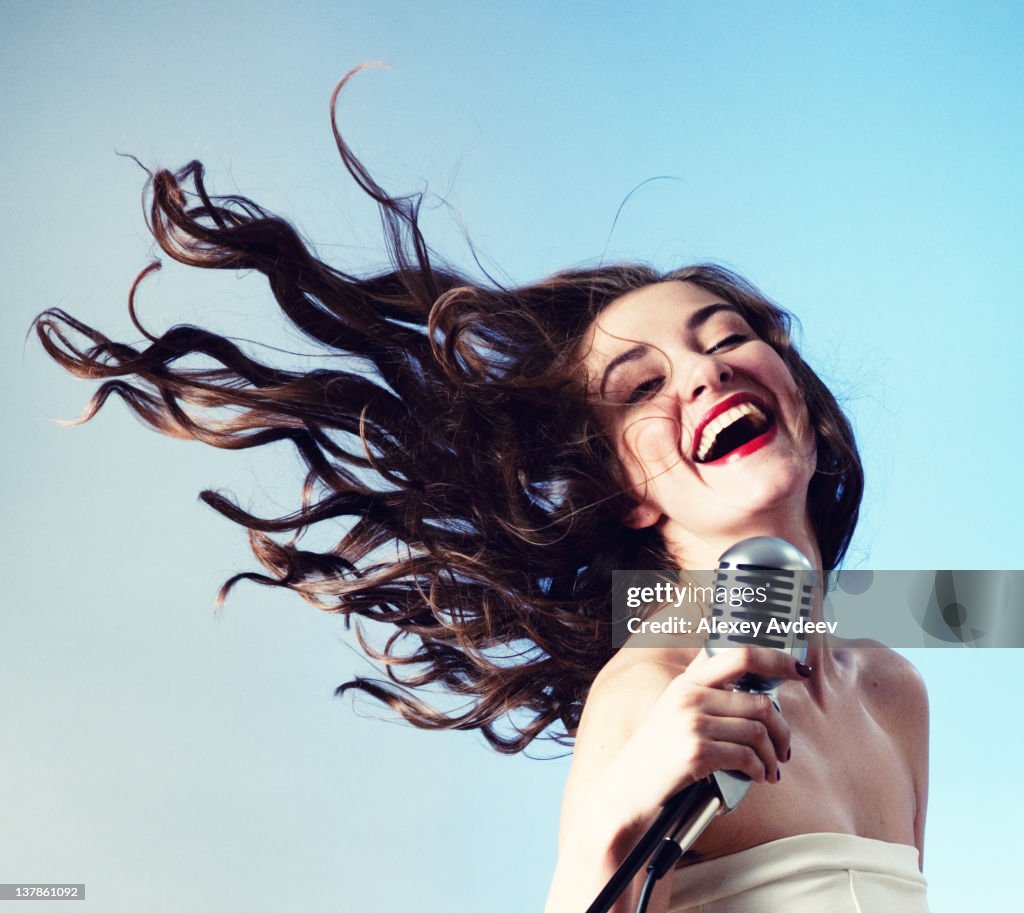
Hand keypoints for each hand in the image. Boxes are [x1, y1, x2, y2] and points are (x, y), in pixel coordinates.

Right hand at [597, 647, 808, 832]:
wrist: (626, 790)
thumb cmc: (657, 755)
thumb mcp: (675, 712)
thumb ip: (708, 695)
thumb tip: (761, 697)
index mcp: (687, 681)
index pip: (740, 654)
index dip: (776, 659)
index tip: (799, 670)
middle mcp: (689, 695)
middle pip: (759, 699)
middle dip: (782, 726)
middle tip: (785, 746)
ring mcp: (691, 722)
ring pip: (758, 730)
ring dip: (773, 754)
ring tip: (771, 769)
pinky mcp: (696, 752)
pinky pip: (747, 756)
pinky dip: (759, 770)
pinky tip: (757, 777)